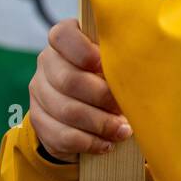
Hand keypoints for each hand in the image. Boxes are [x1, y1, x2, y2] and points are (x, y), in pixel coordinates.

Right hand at [29, 19, 133, 160]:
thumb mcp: (113, 61)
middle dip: (102, 97)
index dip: (84, 52)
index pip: (63, 36)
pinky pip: (61, 136)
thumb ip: (120, 59)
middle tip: (125, 108)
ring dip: (99, 123)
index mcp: (63, 40)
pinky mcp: (39, 120)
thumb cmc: (108, 77)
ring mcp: (39, 92)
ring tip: (123, 130)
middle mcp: (47, 63)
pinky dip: (88, 142)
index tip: (106, 65)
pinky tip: (107, 144)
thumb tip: (142, 72)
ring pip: (66, 111)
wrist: (85, 109)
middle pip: (69, 80)